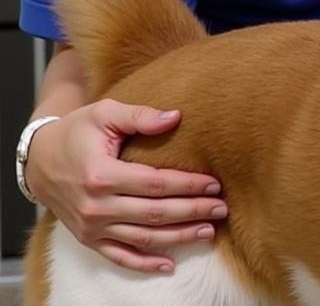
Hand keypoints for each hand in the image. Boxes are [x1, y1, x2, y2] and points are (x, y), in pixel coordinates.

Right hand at [24, 98, 228, 272]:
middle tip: (221, 207)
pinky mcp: (88, 239)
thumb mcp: (105, 113)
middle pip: (154, 213)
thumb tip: (176, 117)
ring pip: (143, 237)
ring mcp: (91, 227)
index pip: (155, 184)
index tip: (214, 183)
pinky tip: (169, 264)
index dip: (187, 185)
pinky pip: (119, 256)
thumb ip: (140, 116)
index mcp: (101, 175)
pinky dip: (144, 264)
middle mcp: (96, 206)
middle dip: (192, 212)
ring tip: (209, 231)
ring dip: (178, 237)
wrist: (39, 160)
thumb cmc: (77, 131)